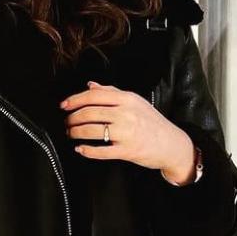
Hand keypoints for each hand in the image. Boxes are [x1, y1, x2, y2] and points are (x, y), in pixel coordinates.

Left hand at [60, 80, 196, 182]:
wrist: (172, 144)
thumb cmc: (152, 122)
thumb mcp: (135, 102)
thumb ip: (112, 92)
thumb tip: (91, 85)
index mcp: (127, 99)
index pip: (93, 96)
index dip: (74, 100)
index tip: (64, 105)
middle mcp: (126, 114)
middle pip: (89, 113)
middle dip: (72, 118)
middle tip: (67, 122)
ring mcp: (126, 133)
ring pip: (91, 130)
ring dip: (76, 132)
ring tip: (71, 133)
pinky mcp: (127, 151)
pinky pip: (100, 151)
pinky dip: (86, 150)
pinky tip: (80, 148)